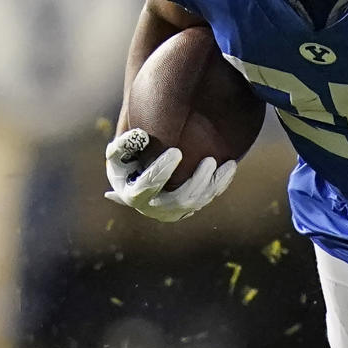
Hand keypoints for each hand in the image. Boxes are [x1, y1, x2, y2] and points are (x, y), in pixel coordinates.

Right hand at [105, 128, 235, 222]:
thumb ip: (124, 144)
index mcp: (134, 195)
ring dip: (214, 184)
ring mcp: (172, 211)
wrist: (133, 182)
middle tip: (209, 161)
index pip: (149, 185)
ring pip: (198, 203)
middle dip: (198, 181)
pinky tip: (230, 167)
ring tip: (227, 163)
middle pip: (179, 200)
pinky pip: (206, 199)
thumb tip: (142, 135)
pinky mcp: (187, 209)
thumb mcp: (117, 153)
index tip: (177, 151)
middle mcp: (154, 209)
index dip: (163, 169)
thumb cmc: (125, 162)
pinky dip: (219, 184)